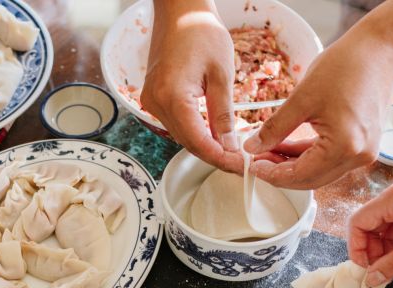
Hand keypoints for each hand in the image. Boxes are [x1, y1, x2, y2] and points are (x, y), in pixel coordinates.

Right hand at [141, 0, 241, 171]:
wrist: (179, 10)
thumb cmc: (201, 32)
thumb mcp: (222, 75)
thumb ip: (223, 115)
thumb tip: (230, 147)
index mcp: (173, 97)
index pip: (198, 143)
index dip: (221, 159)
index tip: (241, 167)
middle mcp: (156, 103)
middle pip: (188, 143)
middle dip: (215, 156)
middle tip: (241, 164)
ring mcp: (151, 101)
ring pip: (182, 136)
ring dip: (206, 147)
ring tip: (232, 152)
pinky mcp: (153, 97)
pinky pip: (176, 124)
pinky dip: (195, 133)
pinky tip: (214, 137)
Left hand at [242, 19, 392, 188]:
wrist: (381, 49)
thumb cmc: (346, 66)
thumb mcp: (302, 98)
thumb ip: (275, 127)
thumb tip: (252, 147)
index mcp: (345, 146)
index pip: (301, 175)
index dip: (273, 174)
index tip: (252, 166)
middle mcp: (359, 156)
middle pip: (312, 180)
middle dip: (281, 173)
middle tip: (257, 161)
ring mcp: (365, 152)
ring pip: (321, 172)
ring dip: (294, 165)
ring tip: (268, 151)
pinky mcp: (364, 144)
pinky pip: (331, 159)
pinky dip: (309, 156)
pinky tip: (287, 146)